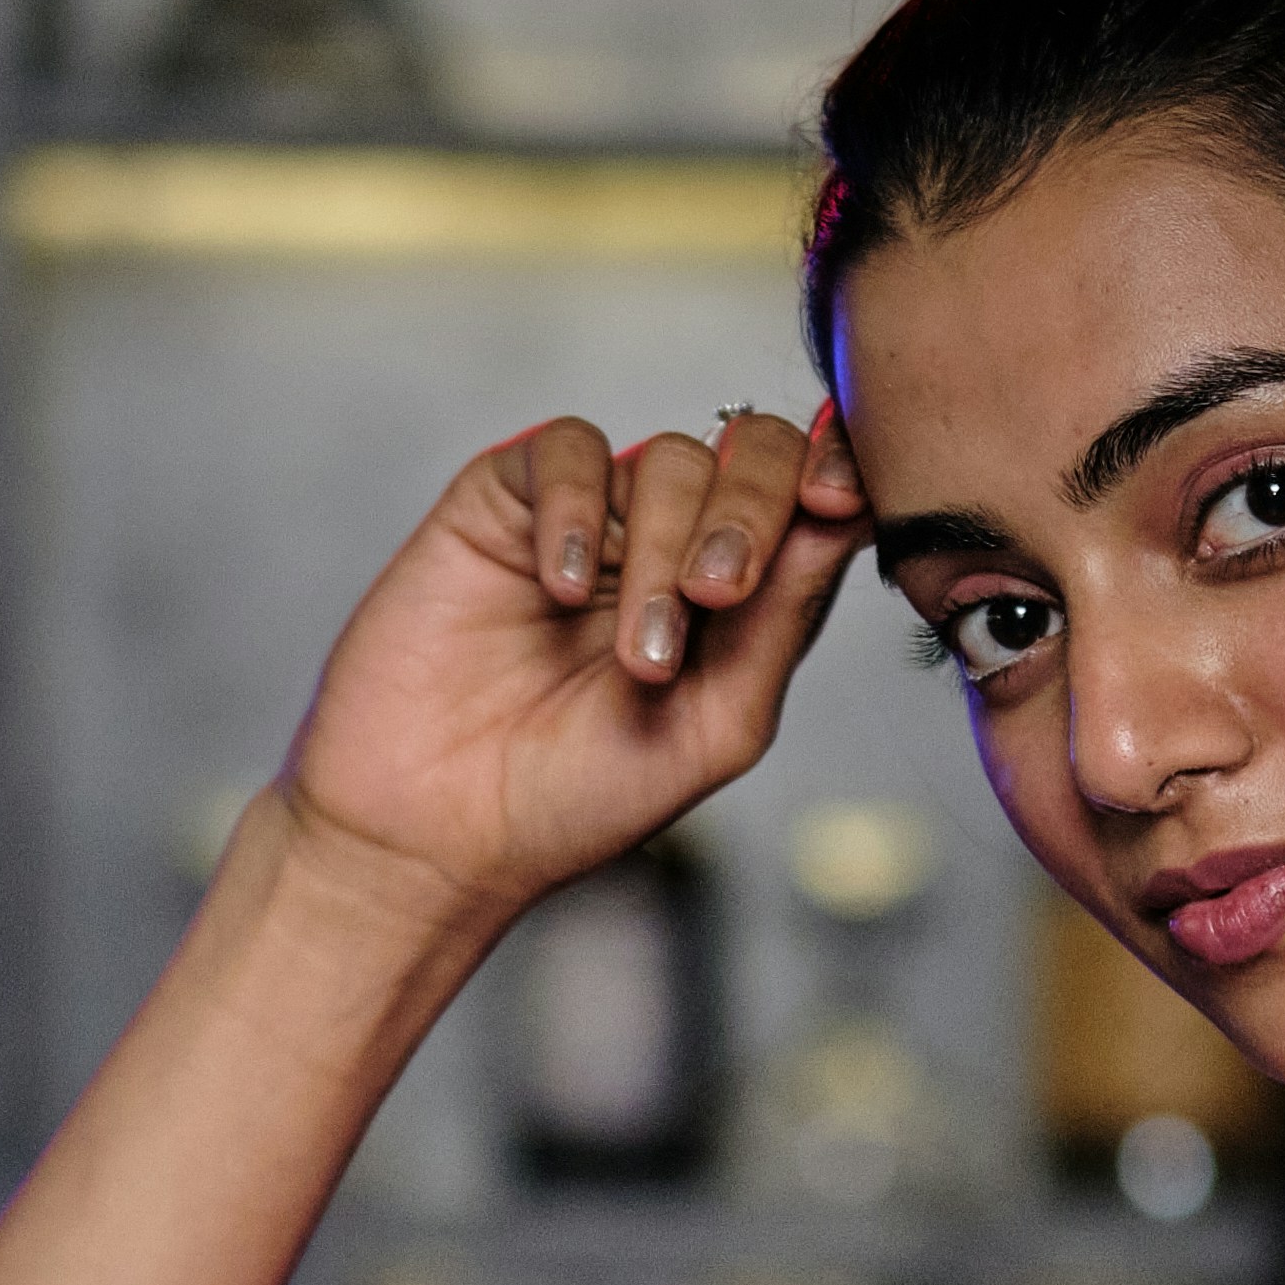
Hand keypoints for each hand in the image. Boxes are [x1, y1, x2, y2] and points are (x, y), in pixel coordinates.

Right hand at [271, 404, 870, 942]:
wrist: (438, 834)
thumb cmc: (575, 798)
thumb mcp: (715, 724)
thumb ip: (783, 618)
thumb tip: (846, 512)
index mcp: (736, 596)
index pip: (809, 497)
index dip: (836, 471)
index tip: (835, 498)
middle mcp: (670, 543)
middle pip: (750, 456)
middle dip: (751, 512)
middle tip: (715, 594)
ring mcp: (590, 520)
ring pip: (667, 460)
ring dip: (663, 547)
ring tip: (634, 653)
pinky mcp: (505, 505)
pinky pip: (566, 450)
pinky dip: (579, 508)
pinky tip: (562, 586)